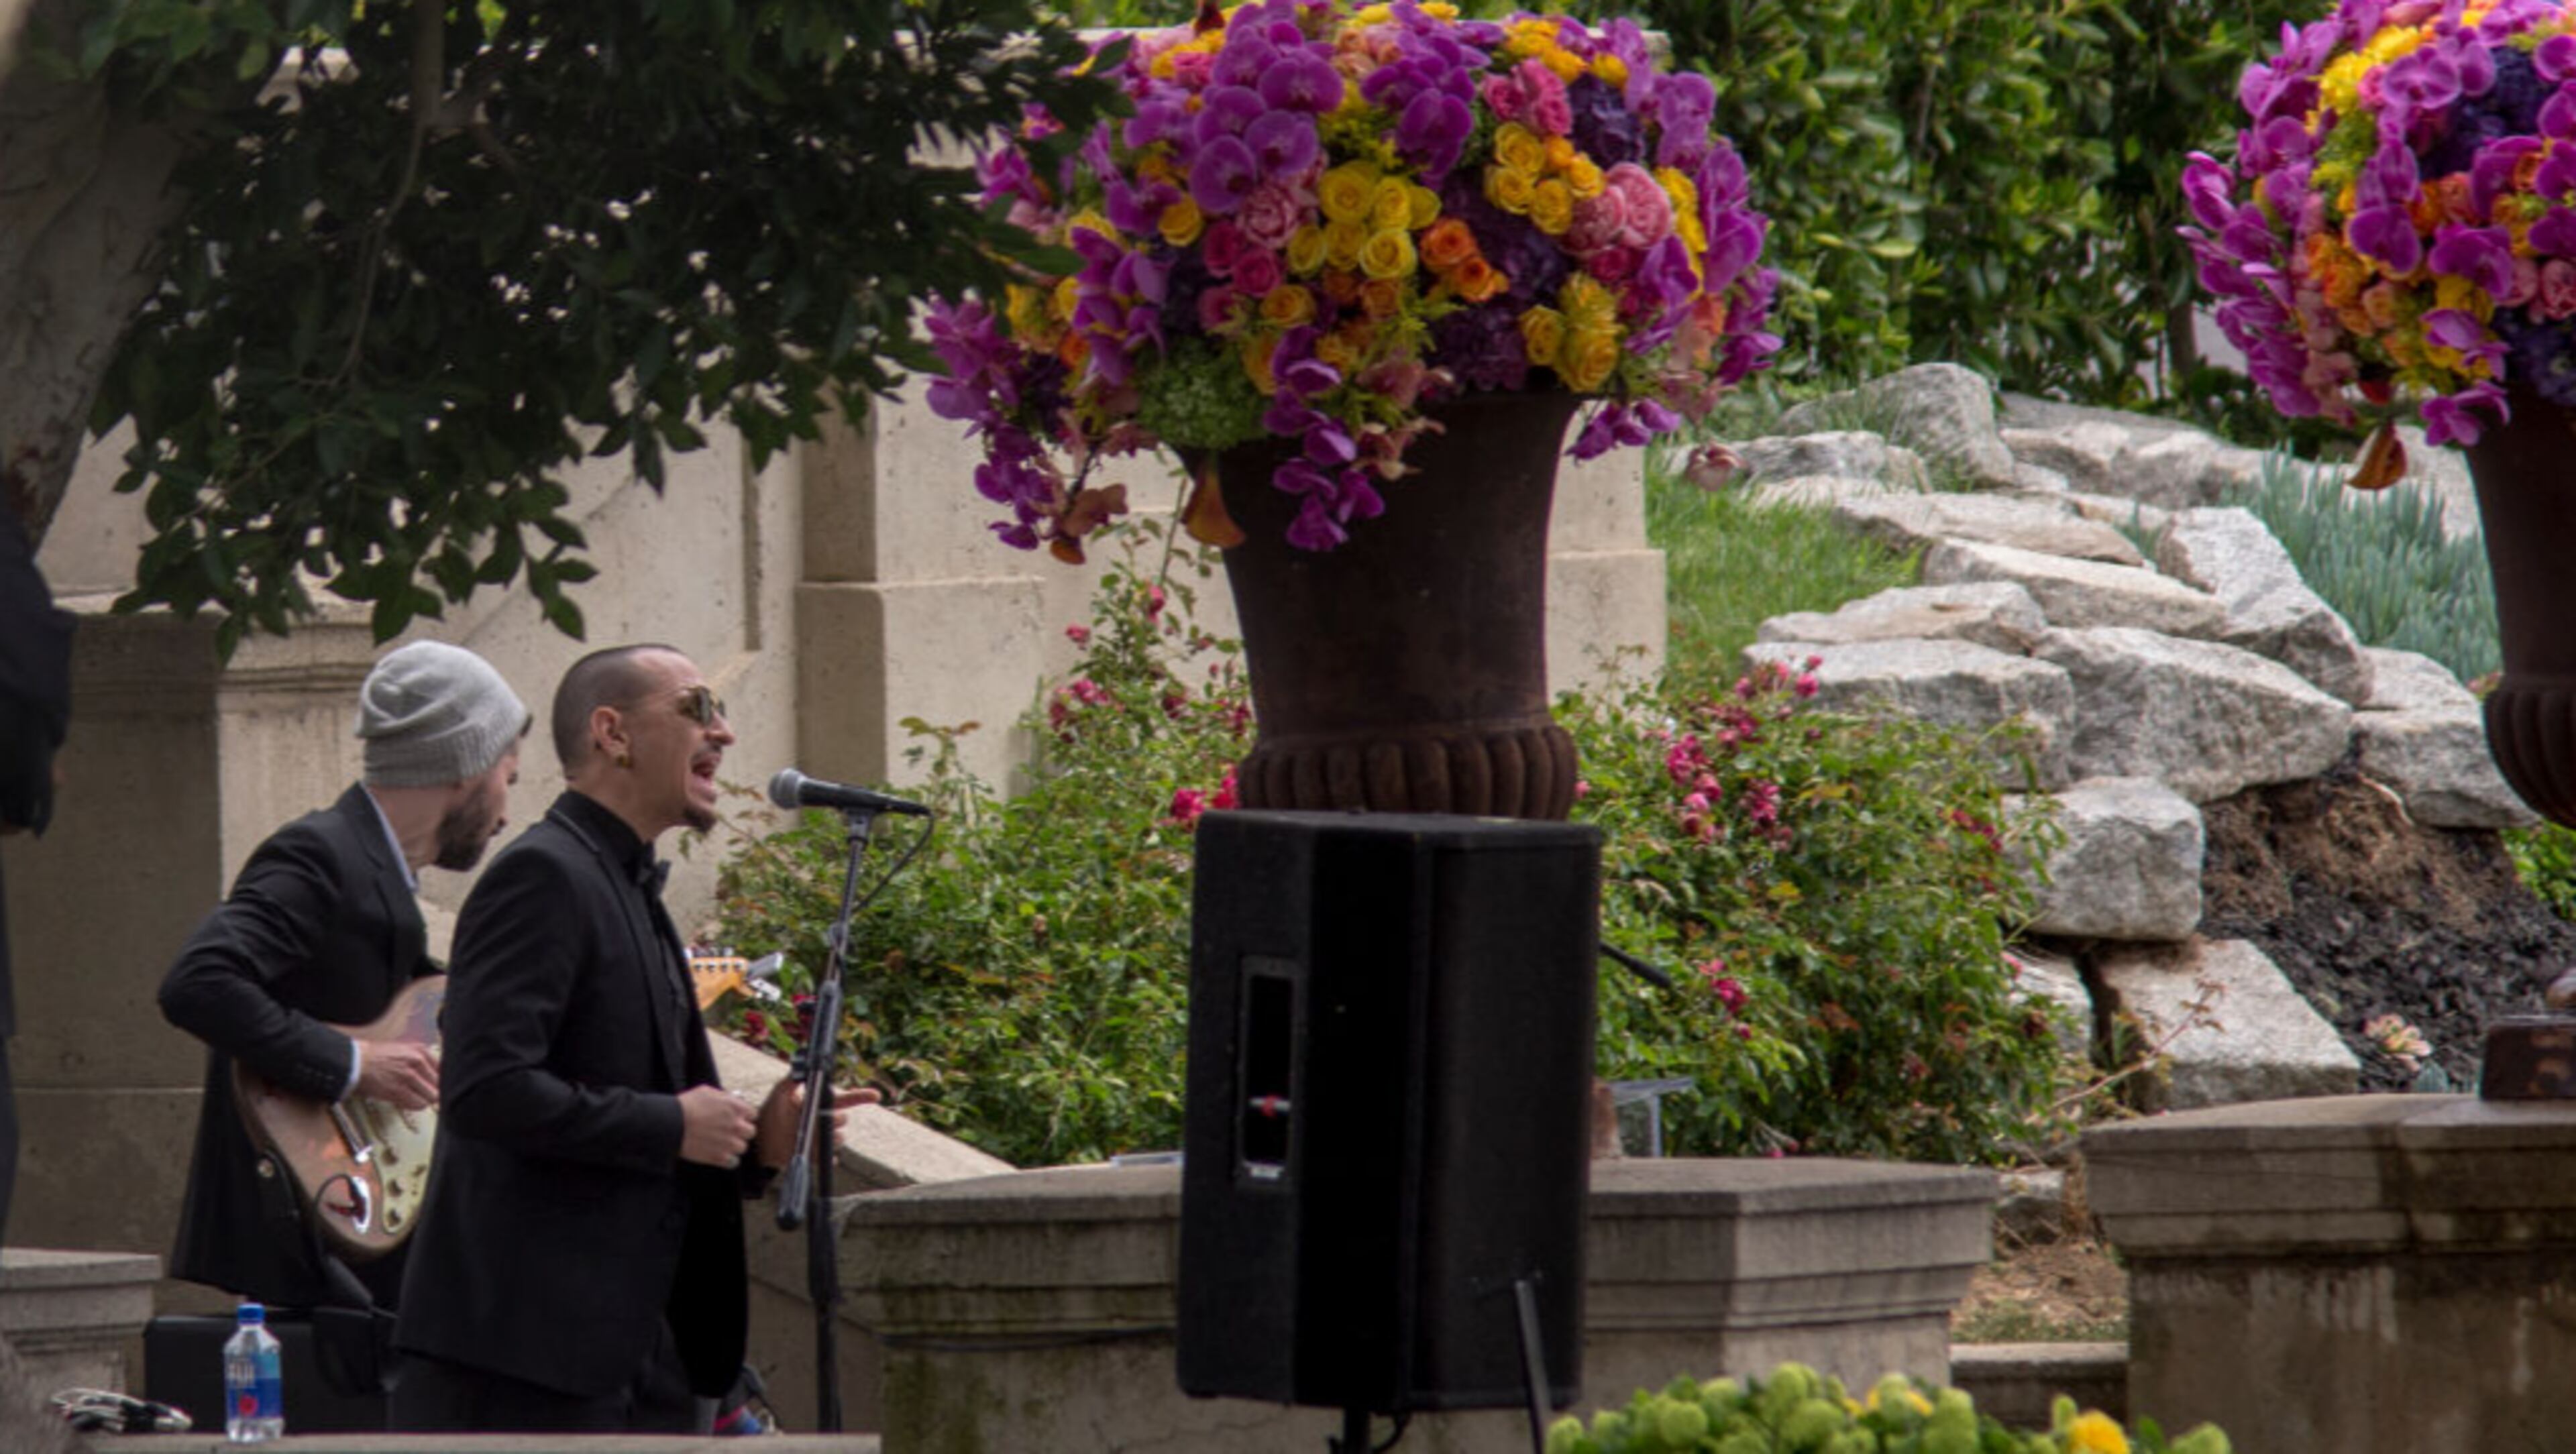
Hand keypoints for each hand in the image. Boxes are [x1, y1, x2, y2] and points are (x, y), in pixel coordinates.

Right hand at [351, 1040, 438, 1110]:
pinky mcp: (398, 1090)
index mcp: (421, 1051)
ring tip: (415, 1097)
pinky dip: (415, 1105)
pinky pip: (417, 1103)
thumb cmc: (379, 1056)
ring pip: (431, 1096)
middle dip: (434, 1091)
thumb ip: (422, 1059)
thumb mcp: (405, 1049)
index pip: (443, 1070)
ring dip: (425, 1100)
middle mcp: (417, 1062)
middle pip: (439, 1085)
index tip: (436, 1085)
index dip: (441, 1081)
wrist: (357, 1061)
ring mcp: (408, 1077)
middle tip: (426, 1094)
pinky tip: (407, 1100)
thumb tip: (438, 1075)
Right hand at [677, 1084, 757, 1167]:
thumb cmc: (687, 1105)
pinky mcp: (720, 1157)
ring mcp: (729, 1143)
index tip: (737, 1118)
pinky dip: (727, 1160)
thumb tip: (733, 1099)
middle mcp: (737, 1126)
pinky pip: (733, 1162)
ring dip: (734, 1146)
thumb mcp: (707, 1092)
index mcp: (736, 1107)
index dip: (744, 1116)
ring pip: (742, 1148)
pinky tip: (718, 1153)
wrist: (671, 1124)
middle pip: (750, 1132)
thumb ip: (724, 1097)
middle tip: (729, 1131)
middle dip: (741, 1132)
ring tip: (722, 1143)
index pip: (753, 1114)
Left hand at [752, 1081, 880, 1170]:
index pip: (844, 1100)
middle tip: (821, 1118)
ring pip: (839, 1138)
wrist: (758, 1139)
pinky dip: (828, 1157)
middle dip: (837, 1119)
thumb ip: (794, 1078)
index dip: (861, 1097)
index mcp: (818, 1105)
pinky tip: (818, 1154)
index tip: (875, 1095)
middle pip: (843, 1120)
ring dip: (831, 1137)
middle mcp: (821, 1121)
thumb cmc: (768, 1113)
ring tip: (813, 1135)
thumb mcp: (780, 1092)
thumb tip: (804, 1064)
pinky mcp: (813, 1155)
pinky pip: (828, 1158)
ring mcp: (819, 1138)